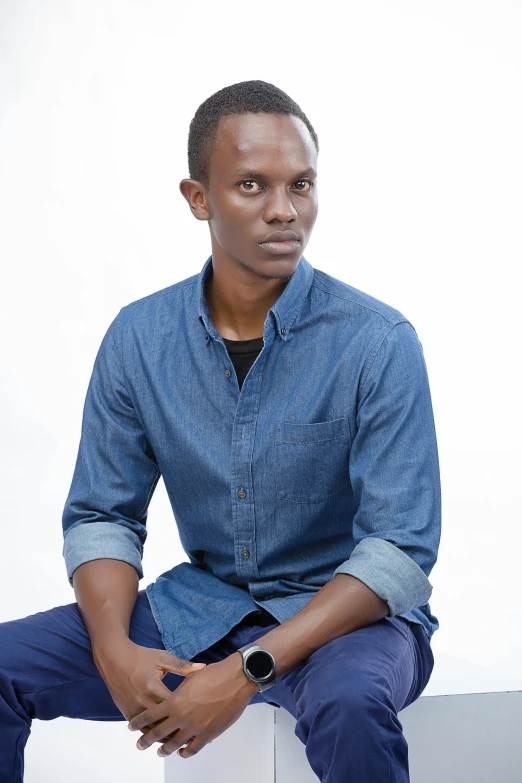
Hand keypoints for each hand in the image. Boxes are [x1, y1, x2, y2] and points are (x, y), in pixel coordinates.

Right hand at [93, 638, 206, 739]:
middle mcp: (142, 701)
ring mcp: (133, 708)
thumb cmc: (140, 657)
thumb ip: (182, 666)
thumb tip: (202, 667)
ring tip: (179, 742)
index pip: (173, 706)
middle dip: (177, 729)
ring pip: (151, 729)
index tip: (200, 719)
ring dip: (164, 736)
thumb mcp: (162, 658)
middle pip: (163, 722)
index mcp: (153, 687)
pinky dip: (151, 734)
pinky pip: (141, 729)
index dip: (187, 714)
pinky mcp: (127, 712)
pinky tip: (162, 738)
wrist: (115, 658)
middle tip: (193, 736)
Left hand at [127, 653, 256, 757]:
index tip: (131, 727)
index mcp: (174, 701)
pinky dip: (185, 752)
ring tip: (159, 752)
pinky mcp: (208, 734)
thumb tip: (173, 694)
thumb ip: (179, 687)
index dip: (139, 722)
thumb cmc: (214, 674)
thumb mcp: (190, 676)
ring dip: (164, 749)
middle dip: (146, 740)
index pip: (150, 715)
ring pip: (174, 744)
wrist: (236, 679)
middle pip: (158, 733)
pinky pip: (192, 749)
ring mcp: (194, 727)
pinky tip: (181, 752)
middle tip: (140, 744)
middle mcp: (181, 717)